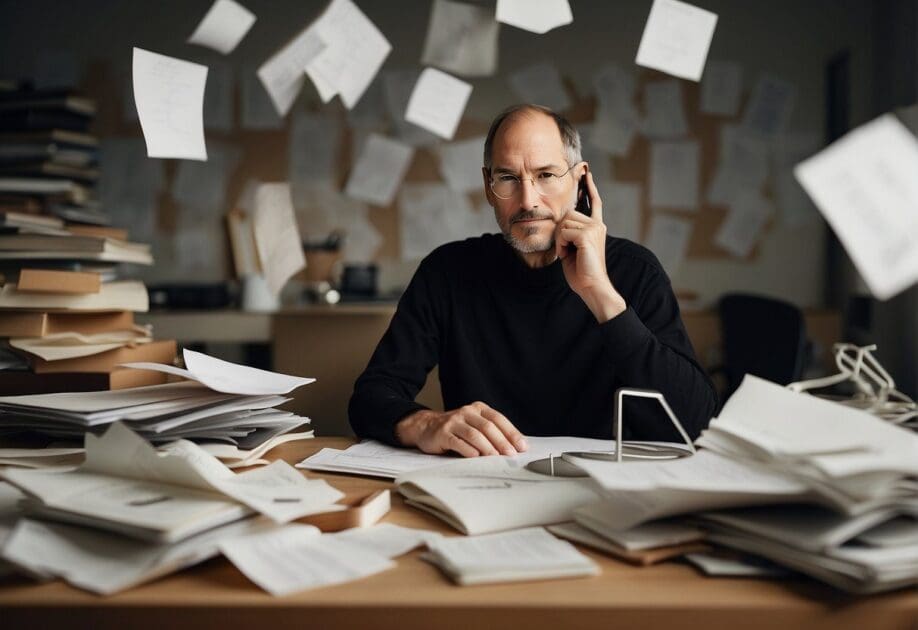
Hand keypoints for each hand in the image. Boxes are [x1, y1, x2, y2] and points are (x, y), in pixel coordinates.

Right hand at [395, 403, 527, 456]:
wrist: (426, 427)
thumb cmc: (456, 430)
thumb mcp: (474, 426)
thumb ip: (492, 433)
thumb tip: (515, 448)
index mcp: (478, 409)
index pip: (499, 419)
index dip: (512, 433)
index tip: (522, 447)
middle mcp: (466, 412)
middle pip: (488, 427)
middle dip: (502, 442)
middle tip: (511, 455)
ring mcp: (453, 422)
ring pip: (474, 434)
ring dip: (487, 448)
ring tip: (496, 458)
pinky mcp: (442, 433)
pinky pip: (458, 442)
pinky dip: (468, 450)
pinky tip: (475, 457)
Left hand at [555, 170, 626, 321]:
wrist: (591, 286)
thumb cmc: (581, 271)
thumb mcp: (574, 247)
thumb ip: (571, 232)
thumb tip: (562, 220)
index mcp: (596, 227)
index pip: (594, 202)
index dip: (589, 187)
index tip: (587, 172)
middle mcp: (598, 224)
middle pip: (567, 214)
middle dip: (561, 232)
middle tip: (567, 250)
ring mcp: (594, 228)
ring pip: (564, 223)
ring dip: (560, 240)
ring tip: (569, 254)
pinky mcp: (588, 234)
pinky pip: (564, 232)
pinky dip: (561, 245)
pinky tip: (568, 255)